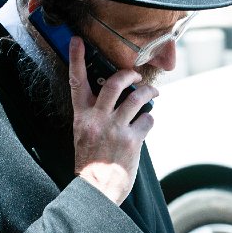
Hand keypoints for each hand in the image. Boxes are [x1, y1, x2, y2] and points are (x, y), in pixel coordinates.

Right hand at [69, 37, 157, 205]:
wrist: (94, 192)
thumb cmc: (90, 164)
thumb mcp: (84, 136)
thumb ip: (94, 117)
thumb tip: (115, 102)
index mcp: (82, 117)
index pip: (76, 82)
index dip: (77, 58)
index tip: (78, 40)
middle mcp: (97, 119)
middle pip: (114, 83)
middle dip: (129, 74)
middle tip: (136, 75)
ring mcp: (115, 129)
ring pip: (137, 98)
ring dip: (149, 92)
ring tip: (154, 94)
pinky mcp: (132, 141)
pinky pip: (148, 121)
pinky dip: (150, 121)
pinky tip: (146, 127)